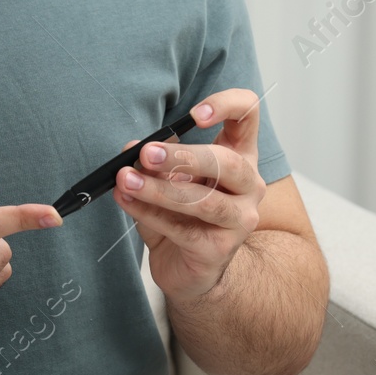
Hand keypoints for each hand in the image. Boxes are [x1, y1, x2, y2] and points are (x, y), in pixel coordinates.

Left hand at [116, 89, 266, 302]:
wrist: (189, 268)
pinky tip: (127, 201)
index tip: (195, 114)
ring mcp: (240, 219)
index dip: (227, 106)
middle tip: (146, 154)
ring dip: (160, 189)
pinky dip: (149, 213)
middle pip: (227, 162)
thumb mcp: (167, 180)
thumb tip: (131, 147)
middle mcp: (249, 186)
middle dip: (182, 156)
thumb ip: (154, 163)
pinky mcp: (220, 249)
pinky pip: (182, 228)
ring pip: (204, 200)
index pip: (247, 115)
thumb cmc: (183, 216)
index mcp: (240, 156)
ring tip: (127, 180)